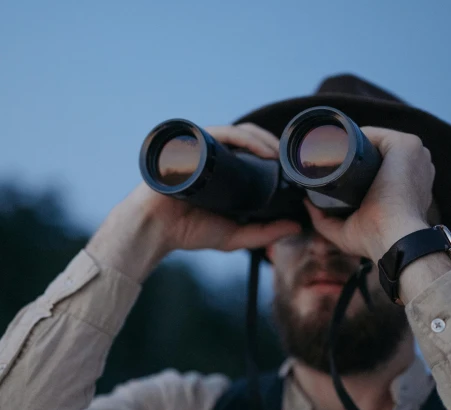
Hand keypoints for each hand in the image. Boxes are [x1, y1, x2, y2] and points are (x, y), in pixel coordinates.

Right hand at [87, 123, 300, 280]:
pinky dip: (240, 138)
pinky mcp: (188, 145)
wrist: (154, 231)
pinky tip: (257, 149)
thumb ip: (264, 233)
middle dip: (271, 143)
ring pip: (235, 132)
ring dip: (260, 139)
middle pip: (246, 137)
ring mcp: (198, 148)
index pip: (251, 151)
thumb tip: (296, 227)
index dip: (273, 153)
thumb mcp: (234, 235)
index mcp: (222, 170)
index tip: (293, 167)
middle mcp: (211, 155)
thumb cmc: (187, 231)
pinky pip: (217, 133)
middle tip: (290, 159)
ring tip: (276, 155)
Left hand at [303, 127, 434, 261]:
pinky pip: (376, 134)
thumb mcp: (345, 231)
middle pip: (375, 152)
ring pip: (374, 142)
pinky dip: (355, 135)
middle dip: (350, 155)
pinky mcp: (407, 146)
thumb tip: (307, 204)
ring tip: (326, 152)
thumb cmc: (376, 240)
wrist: (394, 238)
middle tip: (325, 163)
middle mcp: (415, 167)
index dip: (354, 167)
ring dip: (350, 144)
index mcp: (407, 185)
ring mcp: (414, 155)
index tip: (332, 172)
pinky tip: (338, 142)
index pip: (379, 166)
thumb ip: (324, 219)